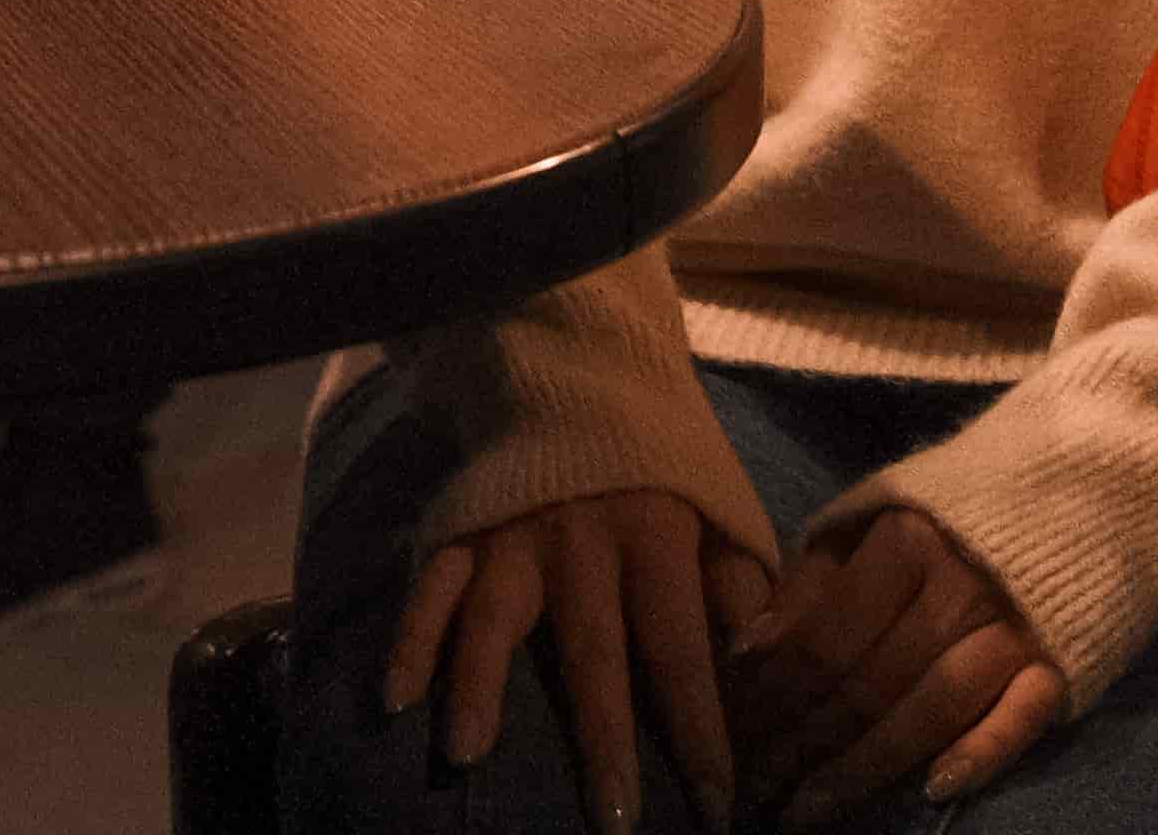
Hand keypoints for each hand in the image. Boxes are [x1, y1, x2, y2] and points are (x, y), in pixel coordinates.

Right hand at [384, 489, 775, 834]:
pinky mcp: (462, 526)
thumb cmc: (665, 463)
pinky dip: (410, 639)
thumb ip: (742, 591)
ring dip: (477, 685)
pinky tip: (396, 698)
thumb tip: (761, 675)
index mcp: (658, 536)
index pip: (681, 651)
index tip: (718, 807)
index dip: (700, 732)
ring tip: (465, 755)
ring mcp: (513, 534)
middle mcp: (582, 541)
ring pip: (492, 617)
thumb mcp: (723, 510)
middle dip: (604, 742)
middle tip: (615, 821)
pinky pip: (429, 586)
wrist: (582, 367)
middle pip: (592, 652)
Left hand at [726, 504, 1066, 818]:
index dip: (772, 695)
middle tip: (755, 790)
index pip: (824, 636)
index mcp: (905, 540)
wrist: (1072, 494)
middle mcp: (959, 585)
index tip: (733, 736)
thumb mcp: (867, 525)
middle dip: (803, 744)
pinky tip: (933, 791)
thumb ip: (810, 584)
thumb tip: (749, 653)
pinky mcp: (1060, 664)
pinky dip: (980, 755)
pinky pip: (1019, 719)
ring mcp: (1013, 629)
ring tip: (807, 810)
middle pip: (868, 683)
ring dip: (863, 768)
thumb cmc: (945, 518)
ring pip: (930, 710)